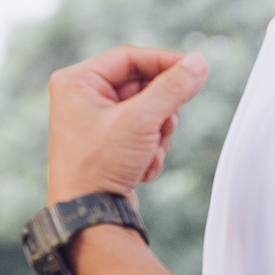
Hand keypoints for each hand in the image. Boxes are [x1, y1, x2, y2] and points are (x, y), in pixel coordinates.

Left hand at [47, 46, 207, 203]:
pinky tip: (143, 168)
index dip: (165, 62)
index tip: (195, 70)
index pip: (130, 57)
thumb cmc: (100, 165)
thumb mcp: (141, 120)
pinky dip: (149, 149)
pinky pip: (140, 132)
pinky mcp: (105, 144)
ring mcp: (92, 121)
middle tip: (166, 126)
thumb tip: (198, 63)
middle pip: (141, 85)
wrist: (89, 216)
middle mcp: (80, 98)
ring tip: (150, 153)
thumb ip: (172, 88)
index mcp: (76, 81)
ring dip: (157, 134)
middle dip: (160, 111)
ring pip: (146, 110)